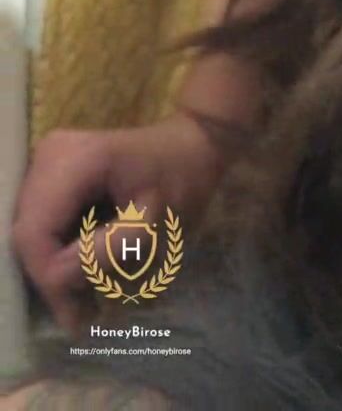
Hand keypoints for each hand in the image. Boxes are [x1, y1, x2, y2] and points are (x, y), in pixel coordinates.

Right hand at [12, 115, 221, 329]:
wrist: (192, 146)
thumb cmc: (184, 180)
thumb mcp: (155, 222)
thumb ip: (108, 251)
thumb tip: (59, 284)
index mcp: (72, 160)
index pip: (34, 232)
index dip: (49, 279)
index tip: (76, 318)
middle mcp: (46, 157)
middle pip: (26, 234)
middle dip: (52, 280)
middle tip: (83, 319)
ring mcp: (43, 163)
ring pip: (30, 234)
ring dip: (55, 270)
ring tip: (86, 305)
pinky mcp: (48, 176)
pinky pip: (42, 225)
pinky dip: (60, 253)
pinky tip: (85, 273)